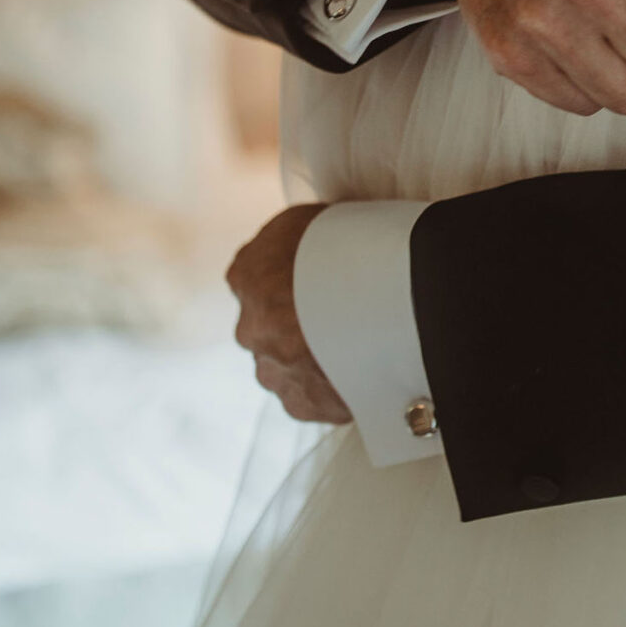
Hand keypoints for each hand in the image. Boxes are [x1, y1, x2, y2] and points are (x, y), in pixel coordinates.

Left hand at [227, 205, 351, 424]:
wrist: (378, 298)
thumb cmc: (349, 247)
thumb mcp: (306, 222)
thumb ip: (289, 246)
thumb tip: (301, 255)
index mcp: (246, 275)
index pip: (252, 279)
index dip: (284, 280)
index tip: (315, 281)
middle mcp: (250, 327)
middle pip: (267, 329)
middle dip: (293, 327)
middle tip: (340, 317)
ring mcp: (273, 370)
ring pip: (287, 367)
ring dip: (310, 360)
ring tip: (358, 347)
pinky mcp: (301, 404)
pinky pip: (312, 397)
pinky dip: (331, 389)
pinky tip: (362, 372)